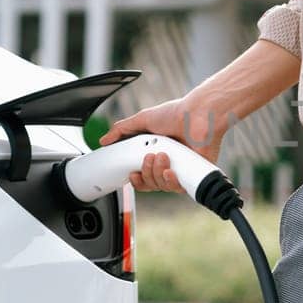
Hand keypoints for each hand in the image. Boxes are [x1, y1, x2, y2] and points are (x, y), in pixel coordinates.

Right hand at [98, 97, 224, 193]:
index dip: (136, 179)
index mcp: (156, 153)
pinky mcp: (193, 174)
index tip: (132, 174)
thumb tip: (103, 141)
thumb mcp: (142, 119)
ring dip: (157, 173)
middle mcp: (168, 163)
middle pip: (150, 183)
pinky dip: (171, 181)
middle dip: (146, 173)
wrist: (199, 115)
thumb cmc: (176, 114)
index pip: (143, 175)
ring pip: (162, 186)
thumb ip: (121, 130)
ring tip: (163, 156)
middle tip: (150, 157)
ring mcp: (181, 169)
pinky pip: (178, 188)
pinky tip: (170, 171)